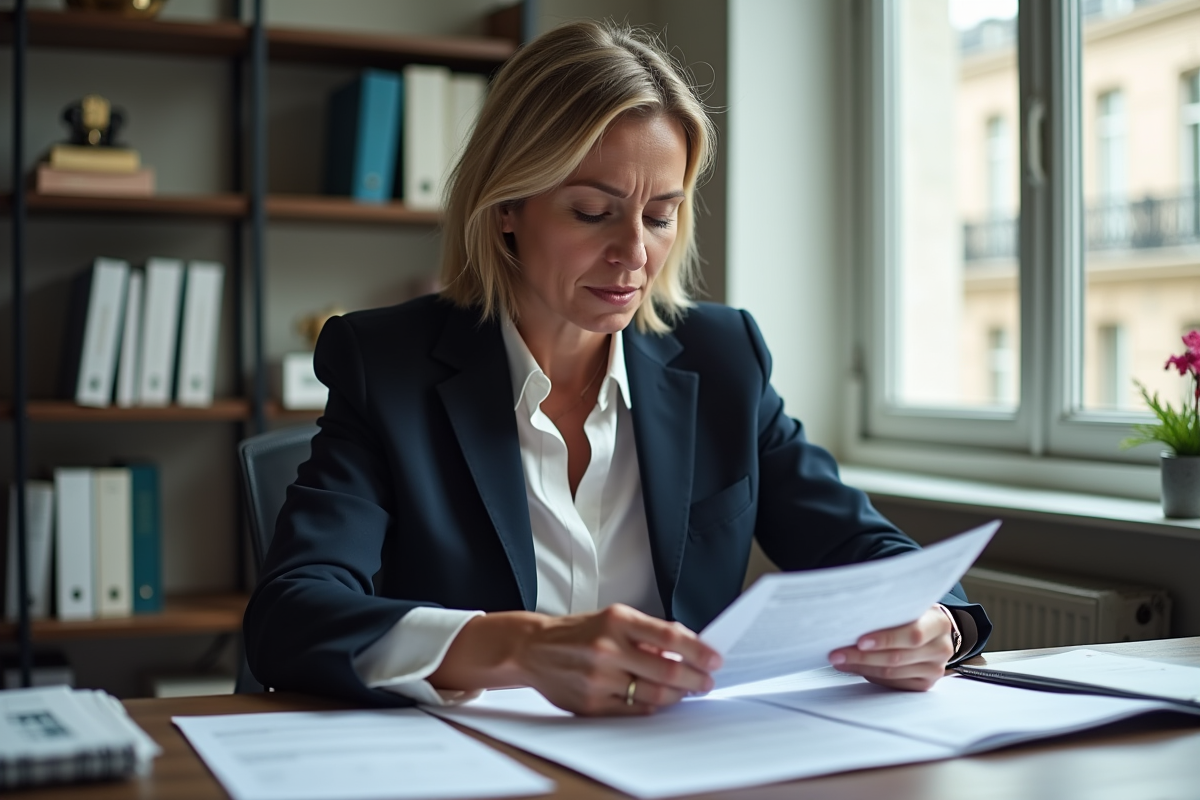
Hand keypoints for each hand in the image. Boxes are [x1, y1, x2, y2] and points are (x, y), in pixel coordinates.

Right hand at [430, 604, 721, 715]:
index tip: (715, 659)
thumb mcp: (612, 618)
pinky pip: (634, 710)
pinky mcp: (592, 704)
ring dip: (678, 696)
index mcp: (617, 620)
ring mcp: (599, 679)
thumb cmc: (578, 632)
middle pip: (667, 672)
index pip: (670, 637)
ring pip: (654, 696)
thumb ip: (648, 633)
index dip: (698, 651)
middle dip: (695, 680)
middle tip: (707, 682)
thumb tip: (689, 647)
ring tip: (687, 692)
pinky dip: (652, 706)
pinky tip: (659, 700)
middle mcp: (607, 648)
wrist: (533, 649)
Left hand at [827, 605, 954, 690]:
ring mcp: (935, 669)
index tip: (860, 641)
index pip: (912, 634)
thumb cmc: (914, 613)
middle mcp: (941, 648)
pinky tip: (855, 667)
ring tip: (840, 660)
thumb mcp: (909, 604)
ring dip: (862, 667)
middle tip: (837, 653)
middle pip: (897, 657)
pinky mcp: (925, 683)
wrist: (934, 630)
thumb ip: (891, 609)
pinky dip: (871, 675)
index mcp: (939, 623)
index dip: (886, 639)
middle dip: (863, 656)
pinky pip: (894, 683)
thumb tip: (852, 616)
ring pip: (892, 673)